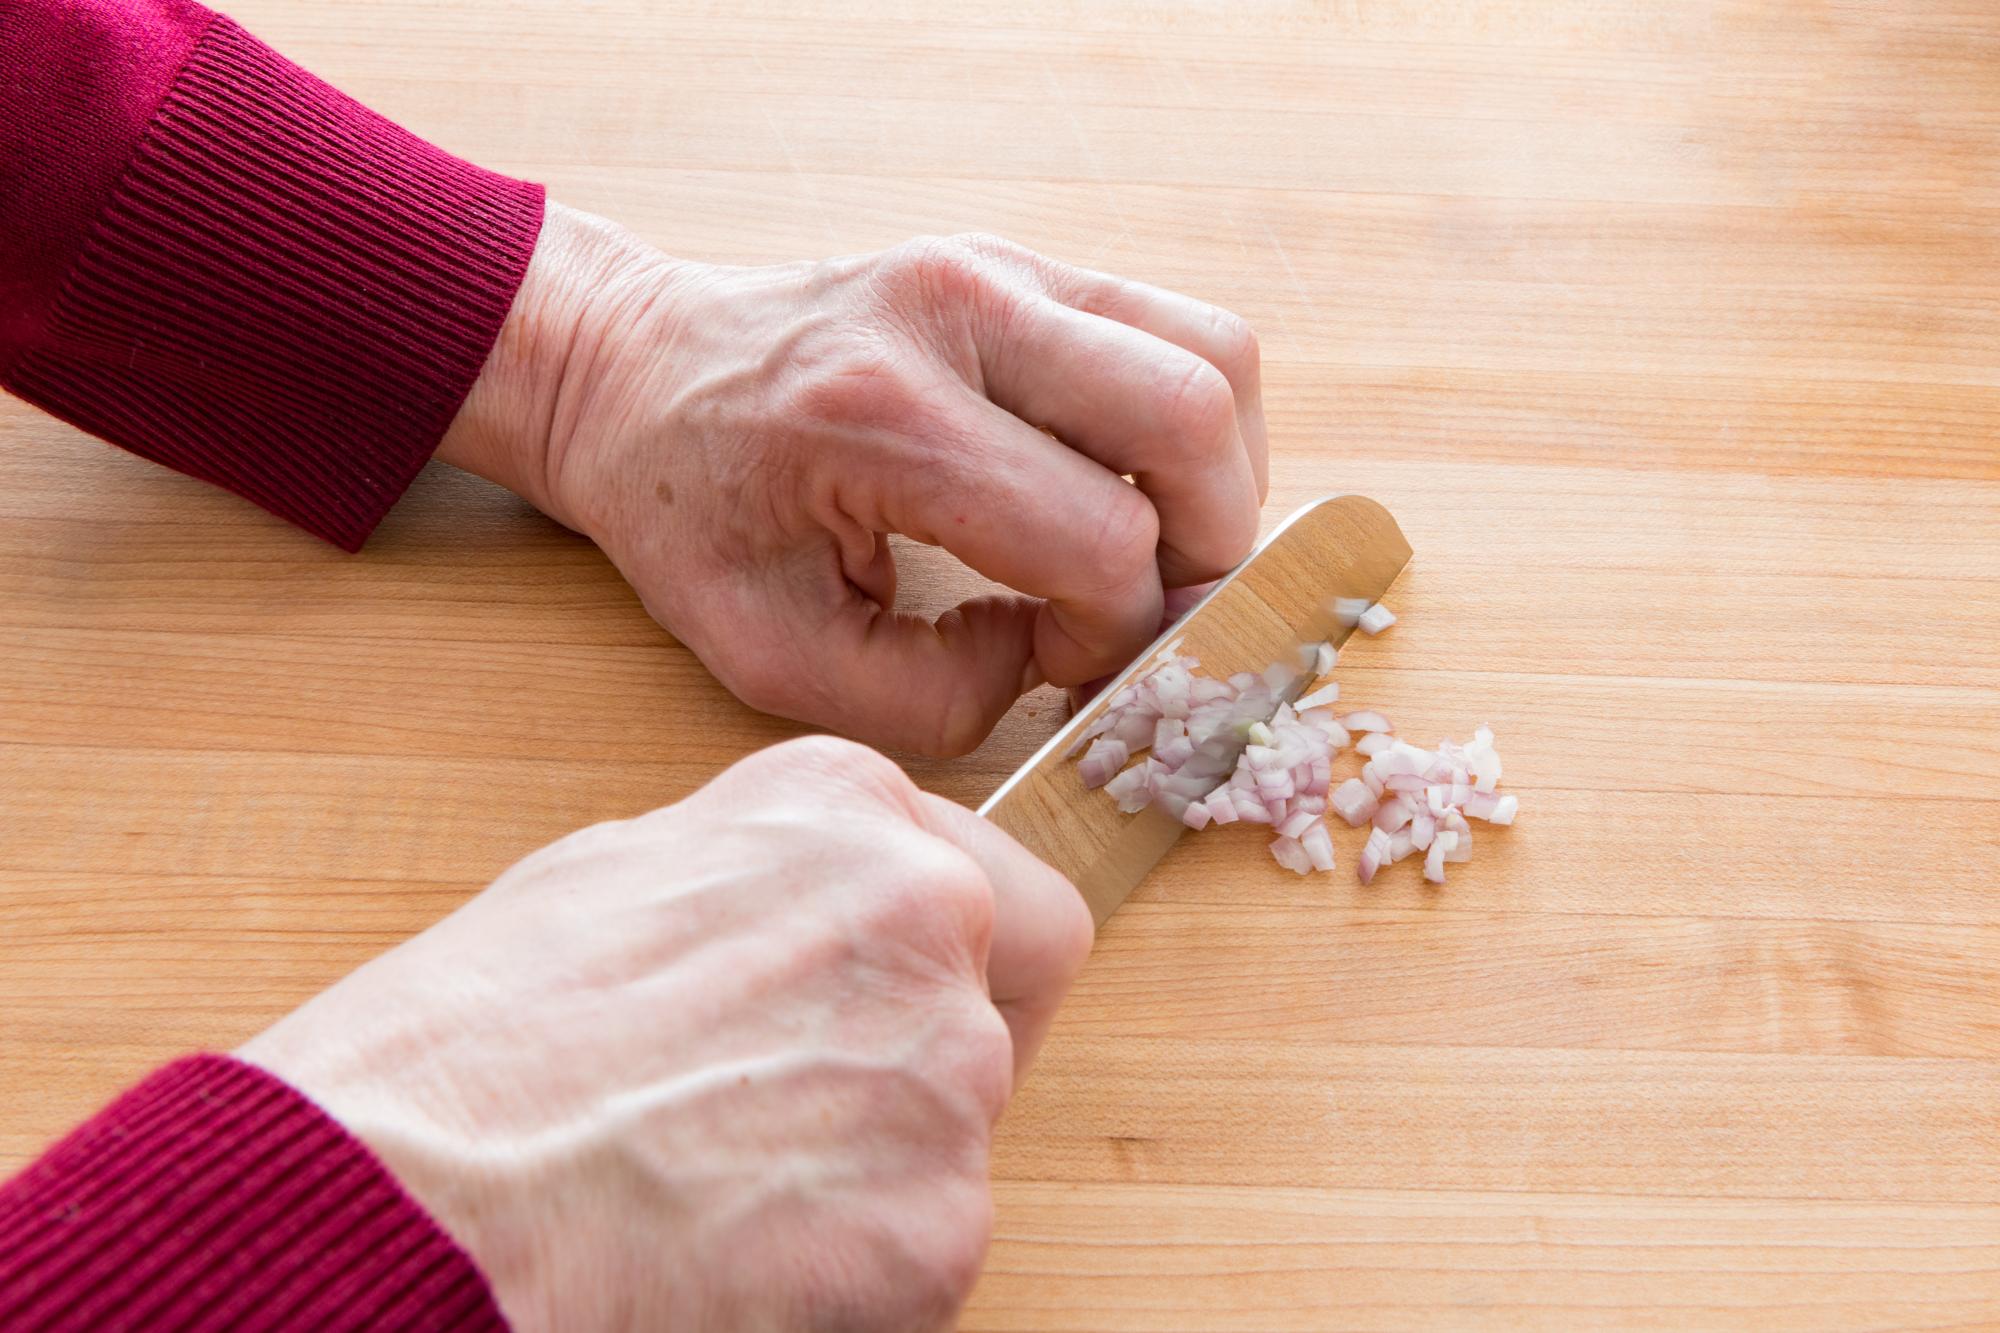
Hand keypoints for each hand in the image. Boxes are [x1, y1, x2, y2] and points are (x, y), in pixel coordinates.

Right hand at [238, 736, 1092, 1330]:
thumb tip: (797, 925)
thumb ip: (760, 884)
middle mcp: (923, 913)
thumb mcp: (615, 878)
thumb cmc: (473, 1043)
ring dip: (880, 1166)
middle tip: (822, 1111)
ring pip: (962, 1131)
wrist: (412, 1192)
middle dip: (937, 1055)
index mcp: (846, 809)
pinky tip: (739, 1253)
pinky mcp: (939, 1220)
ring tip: (728, 1184)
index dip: (952, 961)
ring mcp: (942, 1066)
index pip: (994, 888)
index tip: (896, 1008)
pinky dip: (858, 1267)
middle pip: (1008, 1000)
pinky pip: (929, 1246)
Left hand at [439, 203, 1267, 755]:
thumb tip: (1063, 658)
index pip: (1098, 536)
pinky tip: (1128, 483)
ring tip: (1154, 543)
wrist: (636, 372)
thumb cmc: (692, 517)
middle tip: (1148, 606)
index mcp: (882, 415)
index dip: (1111, 634)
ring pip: (1216, 355)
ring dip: (1220, 475)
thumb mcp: (774, 654)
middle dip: (1205, 548)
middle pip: (1191, 420)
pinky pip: (1179, 328)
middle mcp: (957, 313)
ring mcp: (1000, 267)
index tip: (1060, 661)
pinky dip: (1189, 422)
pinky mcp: (1023, 259)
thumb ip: (934, 695)